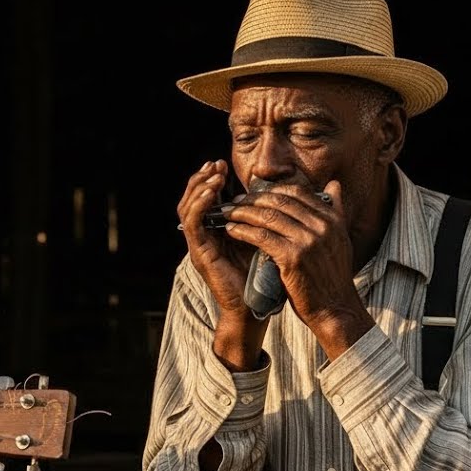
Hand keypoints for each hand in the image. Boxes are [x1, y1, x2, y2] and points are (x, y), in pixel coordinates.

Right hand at [177, 160, 257, 316]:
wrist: (258, 306)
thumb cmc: (265, 275)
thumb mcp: (266, 237)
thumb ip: (266, 217)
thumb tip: (284, 192)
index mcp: (217, 232)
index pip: (205, 200)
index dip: (210, 180)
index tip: (223, 164)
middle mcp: (204, 237)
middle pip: (191, 200)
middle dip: (202, 179)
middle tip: (215, 164)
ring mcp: (199, 245)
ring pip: (187, 208)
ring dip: (199, 188)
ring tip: (214, 175)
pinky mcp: (200, 253)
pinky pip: (193, 223)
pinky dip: (200, 205)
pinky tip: (213, 192)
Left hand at [223, 180, 374, 356]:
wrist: (335, 309)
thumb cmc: (331, 277)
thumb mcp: (339, 239)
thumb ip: (334, 212)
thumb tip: (334, 184)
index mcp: (332, 219)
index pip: (296, 191)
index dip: (271, 190)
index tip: (253, 195)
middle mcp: (322, 225)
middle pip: (280, 200)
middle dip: (253, 199)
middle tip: (235, 201)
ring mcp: (308, 240)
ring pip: (268, 215)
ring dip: (243, 212)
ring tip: (227, 213)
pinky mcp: (293, 256)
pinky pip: (261, 236)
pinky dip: (243, 231)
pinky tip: (231, 230)